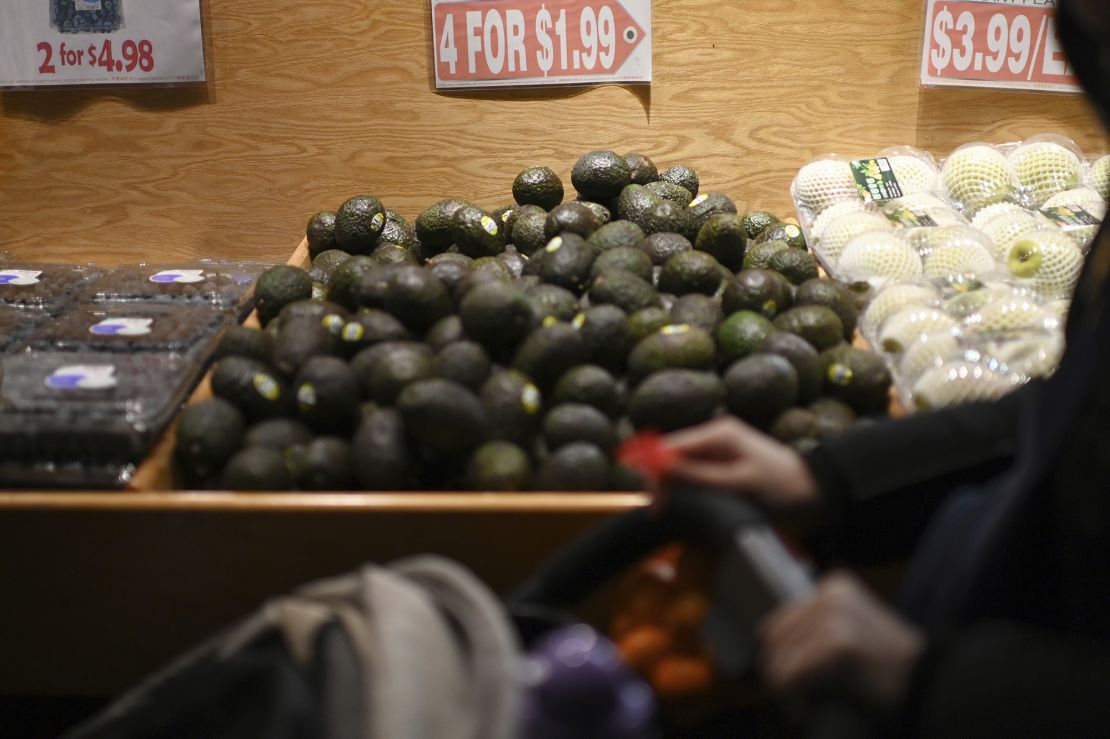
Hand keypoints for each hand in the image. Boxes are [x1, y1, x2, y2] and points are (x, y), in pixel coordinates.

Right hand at [661, 416, 819, 509]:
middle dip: (661, 481)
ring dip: (672, 489)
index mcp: (719, 433)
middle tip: (657, 510)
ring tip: (666, 512)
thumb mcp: (740, 482)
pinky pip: (692, 478)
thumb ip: (701, 475)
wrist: (814, 493)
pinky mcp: (720, 469)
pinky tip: (681, 507)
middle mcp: (714, 439)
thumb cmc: (783, 485)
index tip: (649, 493)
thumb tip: (663, 470)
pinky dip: (685, 492)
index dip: (655, 466)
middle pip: (672, 456)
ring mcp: (717, 454)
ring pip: (680, 469)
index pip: (673, 445)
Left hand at [758, 572, 923, 712]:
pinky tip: (807, 710)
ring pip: (780, 661)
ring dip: (786, 692)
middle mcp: (829, 596)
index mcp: (833, 586)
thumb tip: (770, 642)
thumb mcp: (854, 627)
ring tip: (803, 707)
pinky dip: (794, 700)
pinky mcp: (838, 644)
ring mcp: (833, 618)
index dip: (777, 657)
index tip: (783, 681)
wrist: (930, 682)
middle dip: (778, 675)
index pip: (778, 622)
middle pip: (774, 641)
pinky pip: (792, 677)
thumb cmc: (892, 666)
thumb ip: (819, 626)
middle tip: (793, 700)